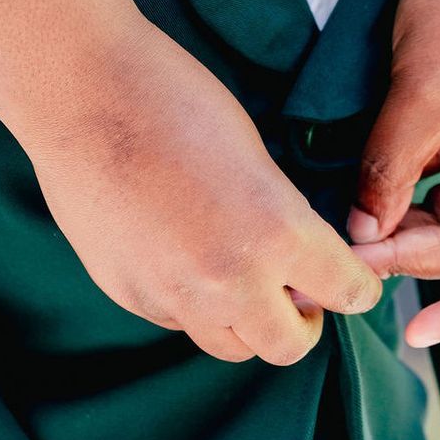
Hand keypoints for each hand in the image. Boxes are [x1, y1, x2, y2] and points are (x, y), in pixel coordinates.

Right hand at [28, 19, 382, 362]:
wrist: (82, 93)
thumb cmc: (175, 99)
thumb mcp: (258, 155)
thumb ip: (285, 219)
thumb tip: (299, 262)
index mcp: (277, 233)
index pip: (347, 292)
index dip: (357, 285)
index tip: (352, 279)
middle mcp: (229, 280)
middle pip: (289, 345)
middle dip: (304, 322)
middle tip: (297, 291)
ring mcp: (173, 295)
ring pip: (231, 346)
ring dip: (248, 323)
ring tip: (240, 279)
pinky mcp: (128, 294)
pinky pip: (178, 322)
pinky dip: (194, 306)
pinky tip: (185, 259)